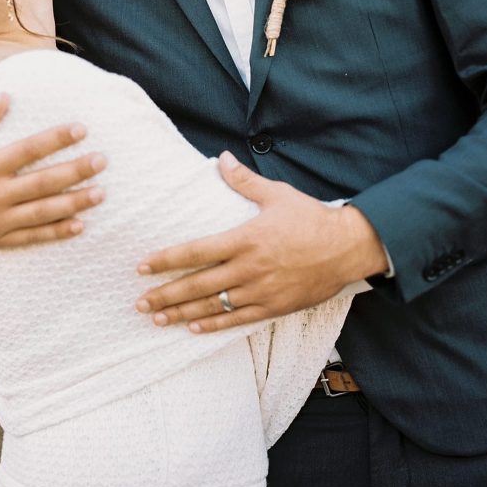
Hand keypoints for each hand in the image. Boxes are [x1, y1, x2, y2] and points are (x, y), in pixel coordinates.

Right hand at [0, 94, 105, 247]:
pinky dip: (57, 233)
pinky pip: (31, 237)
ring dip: (74, 203)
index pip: (27, 150)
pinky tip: (81, 225)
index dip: (55, 139)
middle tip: (102, 161)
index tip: (81, 129)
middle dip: (74, 172)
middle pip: (42, 183)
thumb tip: (6, 96)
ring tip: (101, 194)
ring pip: (42, 213)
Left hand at [134, 152, 387, 331]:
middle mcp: (249, 267)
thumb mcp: (276, 194)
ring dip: (183, 313)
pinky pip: (239, 320)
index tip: (142, 267)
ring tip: (157, 318)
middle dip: (166, 294)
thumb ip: (243, 180)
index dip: (166, 260)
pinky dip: (215, 325)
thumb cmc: (311, 218)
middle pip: (198, 284)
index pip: (196, 251)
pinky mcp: (275, 306)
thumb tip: (221, 158)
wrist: (348, 247)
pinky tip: (194, 328)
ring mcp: (261, 290)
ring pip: (214, 306)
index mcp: (245, 238)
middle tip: (139, 302)